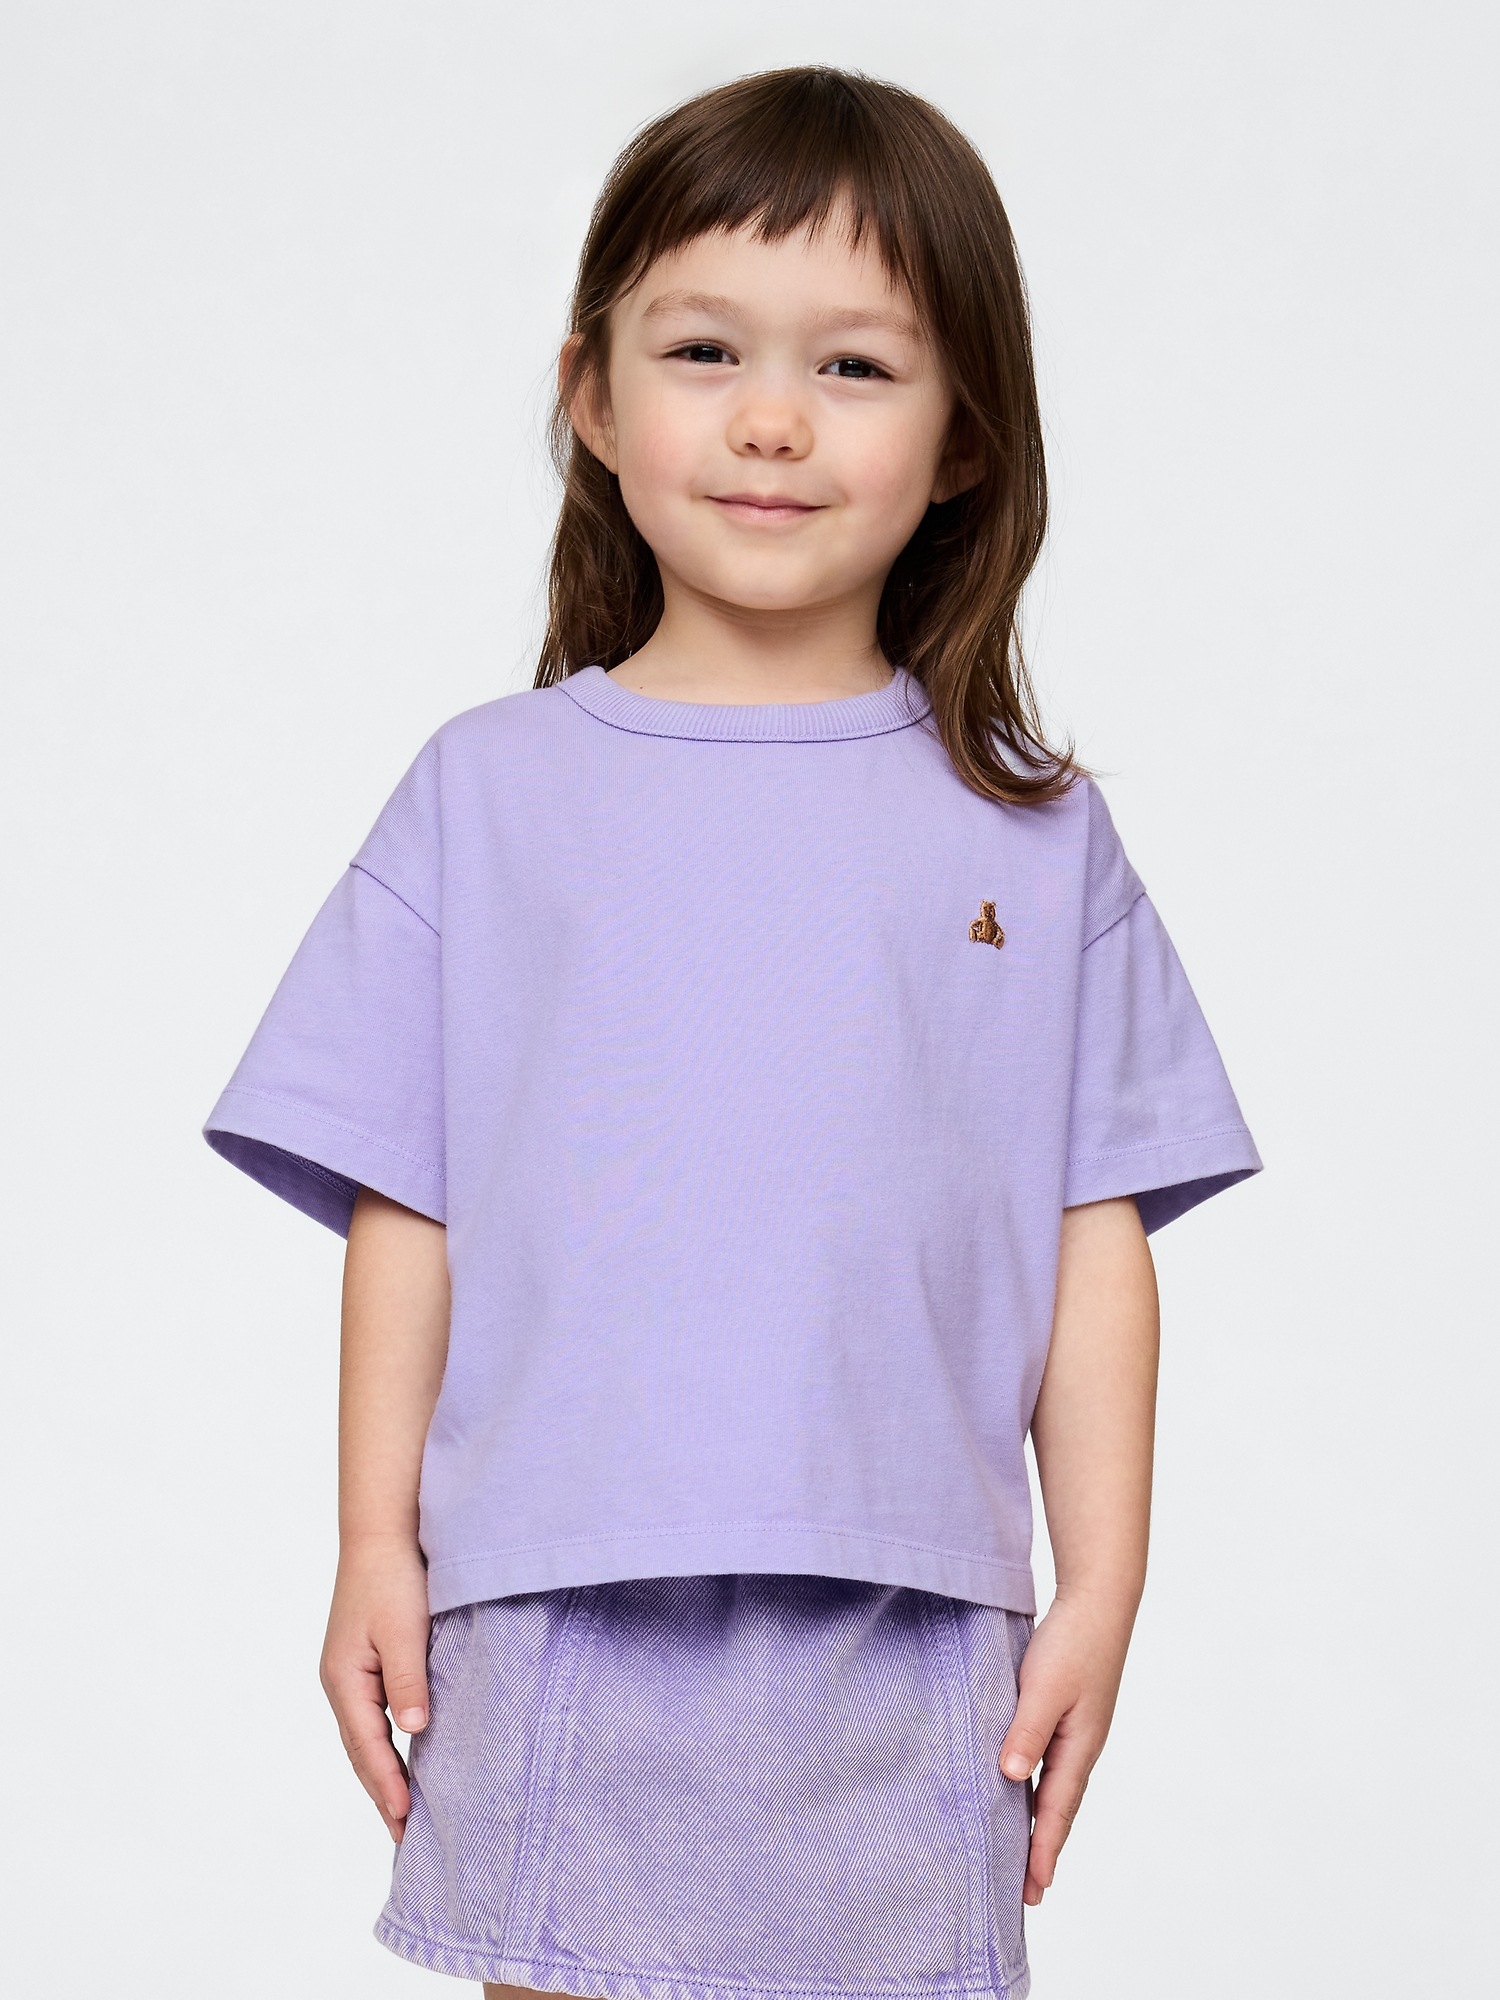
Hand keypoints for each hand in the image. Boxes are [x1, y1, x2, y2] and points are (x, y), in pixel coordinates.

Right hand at [319, 1537, 431, 1841]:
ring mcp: (350, 1674)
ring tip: (402, 1811)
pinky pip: (374, 1716)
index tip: (405, 1821)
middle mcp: (342, 1682)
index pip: (367, 1747)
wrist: (381, 1534)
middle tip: (402, 1836)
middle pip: (360, 1751)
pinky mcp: (365, 1662)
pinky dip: (386, 1744)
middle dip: (381, 1792)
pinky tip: (405, 1757)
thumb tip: (413, 1733)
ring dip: (383, 1772)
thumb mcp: (403, 1631)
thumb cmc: (392, 1578)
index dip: (387, 1785)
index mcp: (345, 1680)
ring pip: (366, 1736)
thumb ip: (407, 1681)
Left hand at [997, 1588, 1136, 1905]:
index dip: (1042, 1850)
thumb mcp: (1044, 1688)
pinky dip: (1037, 1787)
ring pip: (1055, 1787)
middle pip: (1059, 1808)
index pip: (1056, 1811)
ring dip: (1040, 1821)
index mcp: (1078, 1747)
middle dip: (1044, 1848)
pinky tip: (1021, 1788)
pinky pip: (1050, 1762)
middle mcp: (1080, 1746)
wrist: (1098, 1601)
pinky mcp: (1068, 1714)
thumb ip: (1027, 1731)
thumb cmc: (1072, 1642)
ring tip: (1024, 1852)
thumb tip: (1009, 1776)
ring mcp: (1077, 1731)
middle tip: (1029, 1891)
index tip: (1032, 1889)